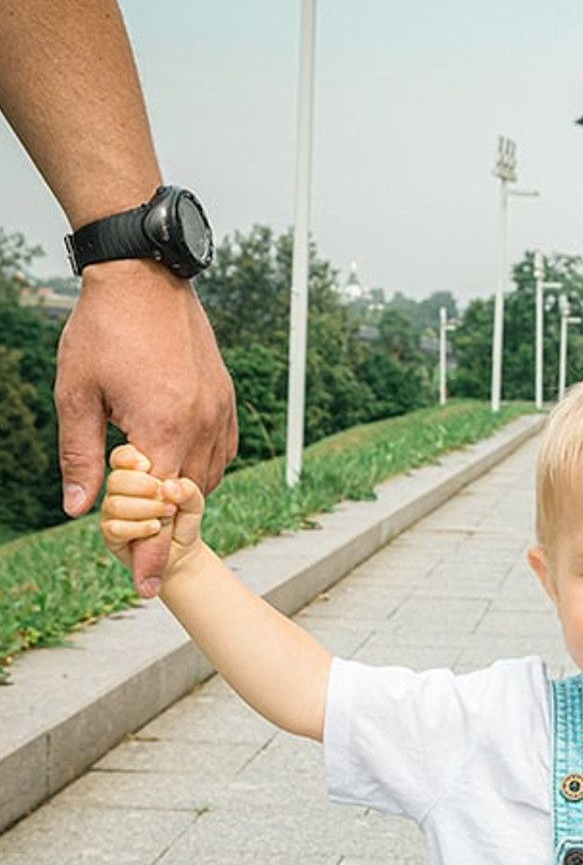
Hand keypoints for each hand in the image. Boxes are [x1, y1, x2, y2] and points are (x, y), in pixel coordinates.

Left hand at [56, 260, 236, 596]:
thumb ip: (80, 455)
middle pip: (185, 502)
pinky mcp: (225, 401)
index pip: (159, 511)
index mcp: (161, 429)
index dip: (152, 554)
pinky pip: (220, 455)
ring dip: (181, 499)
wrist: (145, 277)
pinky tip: (176, 468)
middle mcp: (200, 427)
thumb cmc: (103, 330)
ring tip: (152, 502)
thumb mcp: (76, 393)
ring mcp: (218, 414)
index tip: (147, 587)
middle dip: (163, 529)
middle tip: (136, 546)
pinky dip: (199, 471)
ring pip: (206, 480)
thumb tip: (78, 508)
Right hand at [99, 443, 204, 584]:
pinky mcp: (111, 535)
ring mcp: (111, 513)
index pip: (120, 457)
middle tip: (166, 497)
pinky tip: (156, 527)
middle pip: (115, 479)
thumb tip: (167, 486)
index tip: (146, 466)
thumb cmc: (184, 517)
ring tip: (169, 513)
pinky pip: (115, 528)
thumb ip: (187, 490)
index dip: (127, 458)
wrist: (182, 550)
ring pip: (116, 504)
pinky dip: (139, 527)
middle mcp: (118, 491)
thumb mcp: (194, 501)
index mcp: (134, 474)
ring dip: (146, 508)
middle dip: (142, 486)